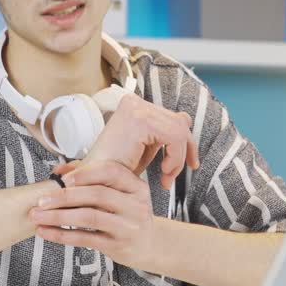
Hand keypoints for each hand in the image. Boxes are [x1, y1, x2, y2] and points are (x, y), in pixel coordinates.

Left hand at [30, 160, 162, 272]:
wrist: (149, 245)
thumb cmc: (128, 215)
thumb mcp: (120, 194)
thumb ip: (92, 178)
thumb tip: (59, 170)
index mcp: (136, 187)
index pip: (112, 172)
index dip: (85, 173)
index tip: (62, 179)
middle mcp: (136, 205)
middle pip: (97, 194)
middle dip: (64, 196)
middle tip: (41, 200)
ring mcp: (129, 227)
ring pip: (89, 217)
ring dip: (58, 216)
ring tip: (37, 216)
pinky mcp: (118, 246)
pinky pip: (85, 238)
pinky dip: (62, 235)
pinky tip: (46, 232)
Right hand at [83, 93, 199, 189]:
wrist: (95, 183)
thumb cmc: (116, 170)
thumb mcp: (146, 148)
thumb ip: (163, 133)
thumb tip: (185, 120)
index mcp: (134, 106)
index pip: (173, 117)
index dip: (186, 142)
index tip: (190, 163)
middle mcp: (134, 103)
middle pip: (179, 122)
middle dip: (183, 153)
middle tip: (172, 175)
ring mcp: (136, 109)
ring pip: (179, 131)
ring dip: (177, 159)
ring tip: (165, 175)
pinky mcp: (140, 120)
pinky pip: (174, 137)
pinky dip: (174, 158)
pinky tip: (163, 170)